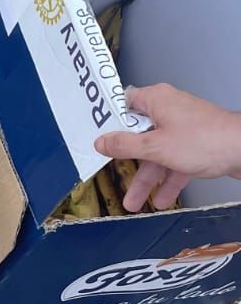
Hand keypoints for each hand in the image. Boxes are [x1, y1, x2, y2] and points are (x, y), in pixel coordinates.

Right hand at [94, 84, 240, 212]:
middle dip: (129, 162)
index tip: (99, 138)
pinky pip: (176, 160)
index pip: (123, 105)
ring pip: (158, 153)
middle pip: (140, 135)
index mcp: (156, 100)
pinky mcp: (197, 144)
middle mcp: (169, 110)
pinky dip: (169, 178)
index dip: (110, 121)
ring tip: (134, 203)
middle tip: (114, 176)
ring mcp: (184, 127)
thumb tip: (101, 142)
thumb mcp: (155, 147)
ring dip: (148, 178)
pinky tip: (162, 199)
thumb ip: (125, 146)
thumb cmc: (205, 141)